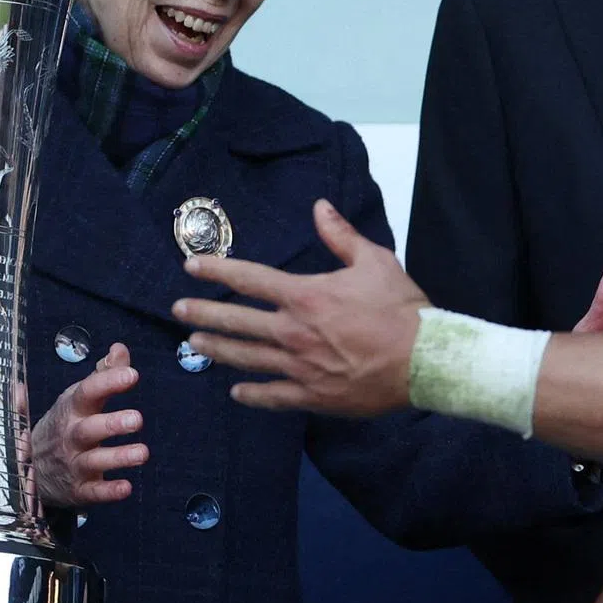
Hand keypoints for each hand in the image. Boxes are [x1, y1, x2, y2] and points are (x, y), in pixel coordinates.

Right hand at [30, 343, 147, 506]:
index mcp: (72, 409)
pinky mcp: (78, 489)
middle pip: (89, 429)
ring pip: (94, 461)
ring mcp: (73, 464)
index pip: (87, 393)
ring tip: (143, 453)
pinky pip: (92, 492)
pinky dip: (108, 492)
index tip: (132, 375)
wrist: (28, 468)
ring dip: (118, 457)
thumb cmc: (66, 424)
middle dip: (112, 424)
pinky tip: (127, 488)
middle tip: (137, 419)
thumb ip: (103, 374)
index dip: (108, 382)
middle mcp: (70, 436)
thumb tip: (120, 349)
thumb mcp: (79, 398)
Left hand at [173, 200, 428, 414]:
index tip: (192, 267)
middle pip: (236, 321)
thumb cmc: (402, 310)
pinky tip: (237, 391)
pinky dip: (252, 394)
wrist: (423, 361)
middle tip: (178, 310)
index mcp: (306, 296)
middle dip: (203, 313)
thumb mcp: (375, 261)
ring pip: (246, 358)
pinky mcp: (313, 395)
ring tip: (195, 344)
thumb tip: (320, 207)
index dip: (217, 271)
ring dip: (217, 349)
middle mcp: (294, 332)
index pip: (249, 279)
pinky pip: (273, 395)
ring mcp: (299, 366)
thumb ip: (341, 235)